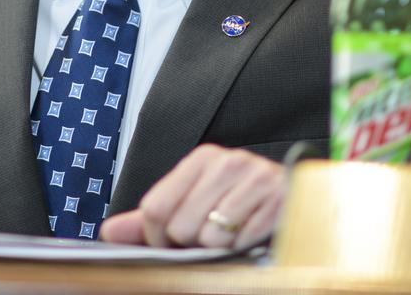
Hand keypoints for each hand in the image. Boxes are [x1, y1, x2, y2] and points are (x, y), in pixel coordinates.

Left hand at [99, 143, 285, 248]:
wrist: (302, 200)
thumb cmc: (243, 204)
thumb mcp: (196, 203)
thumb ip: (151, 219)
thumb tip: (109, 232)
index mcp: (202, 160)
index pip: (155, 208)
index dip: (158, 238)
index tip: (172, 243)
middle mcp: (228, 163)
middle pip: (180, 226)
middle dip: (192, 244)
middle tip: (212, 237)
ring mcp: (257, 180)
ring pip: (210, 237)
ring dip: (220, 248)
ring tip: (235, 235)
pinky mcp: (280, 203)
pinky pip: (242, 243)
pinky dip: (244, 250)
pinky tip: (253, 236)